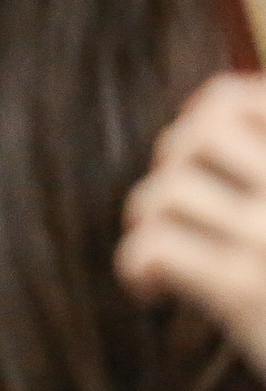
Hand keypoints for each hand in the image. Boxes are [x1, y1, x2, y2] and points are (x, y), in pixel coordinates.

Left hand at [120, 72, 265, 375]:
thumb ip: (261, 179)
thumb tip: (208, 124)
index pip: (239, 100)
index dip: (205, 115)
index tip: (202, 151)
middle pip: (194, 134)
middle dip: (171, 163)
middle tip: (179, 203)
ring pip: (169, 189)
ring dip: (148, 215)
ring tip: (160, 243)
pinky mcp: (245, 290)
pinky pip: (158, 246)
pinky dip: (137, 265)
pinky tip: (152, 290)